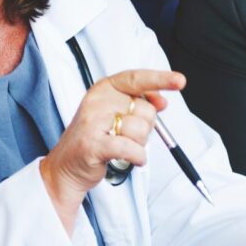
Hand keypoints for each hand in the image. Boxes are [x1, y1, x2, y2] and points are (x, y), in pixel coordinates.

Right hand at [39, 68, 182, 228]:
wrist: (65, 167)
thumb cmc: (94, 139)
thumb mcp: (114, 113)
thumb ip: (138, 103)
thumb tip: (162, 100)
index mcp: (104, 89)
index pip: (136, 78)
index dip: (161, 79)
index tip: (179, 80)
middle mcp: (97, 101)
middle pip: (145, 109)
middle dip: (146, 127)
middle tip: (127, 136)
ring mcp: (93, 122)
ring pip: (141, 130)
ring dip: (139, 144)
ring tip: (123, 147)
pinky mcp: (93, 144)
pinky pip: (132, 148)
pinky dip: (138, 157)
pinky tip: (133, 159)